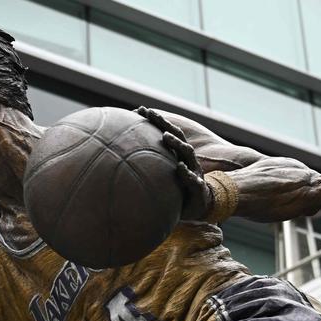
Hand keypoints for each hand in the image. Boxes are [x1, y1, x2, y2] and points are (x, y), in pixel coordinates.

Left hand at [136, 106, 210, 220]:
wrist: (197, 211)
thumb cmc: (176, 192)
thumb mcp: (161, 177)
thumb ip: (148, 167)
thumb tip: (122, 158)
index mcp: (178, 156)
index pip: (167, 133)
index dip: (156, 121)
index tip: (140, 109)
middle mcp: (187, 160)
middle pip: (177, 137)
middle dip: (164, 124)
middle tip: (150, 113)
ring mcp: (195, 172)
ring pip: (187, 153)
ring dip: (177, 144)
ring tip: (165, 136)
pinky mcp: (199, 188)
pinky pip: (194, 180)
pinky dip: (187, 173)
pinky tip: (180, 168)